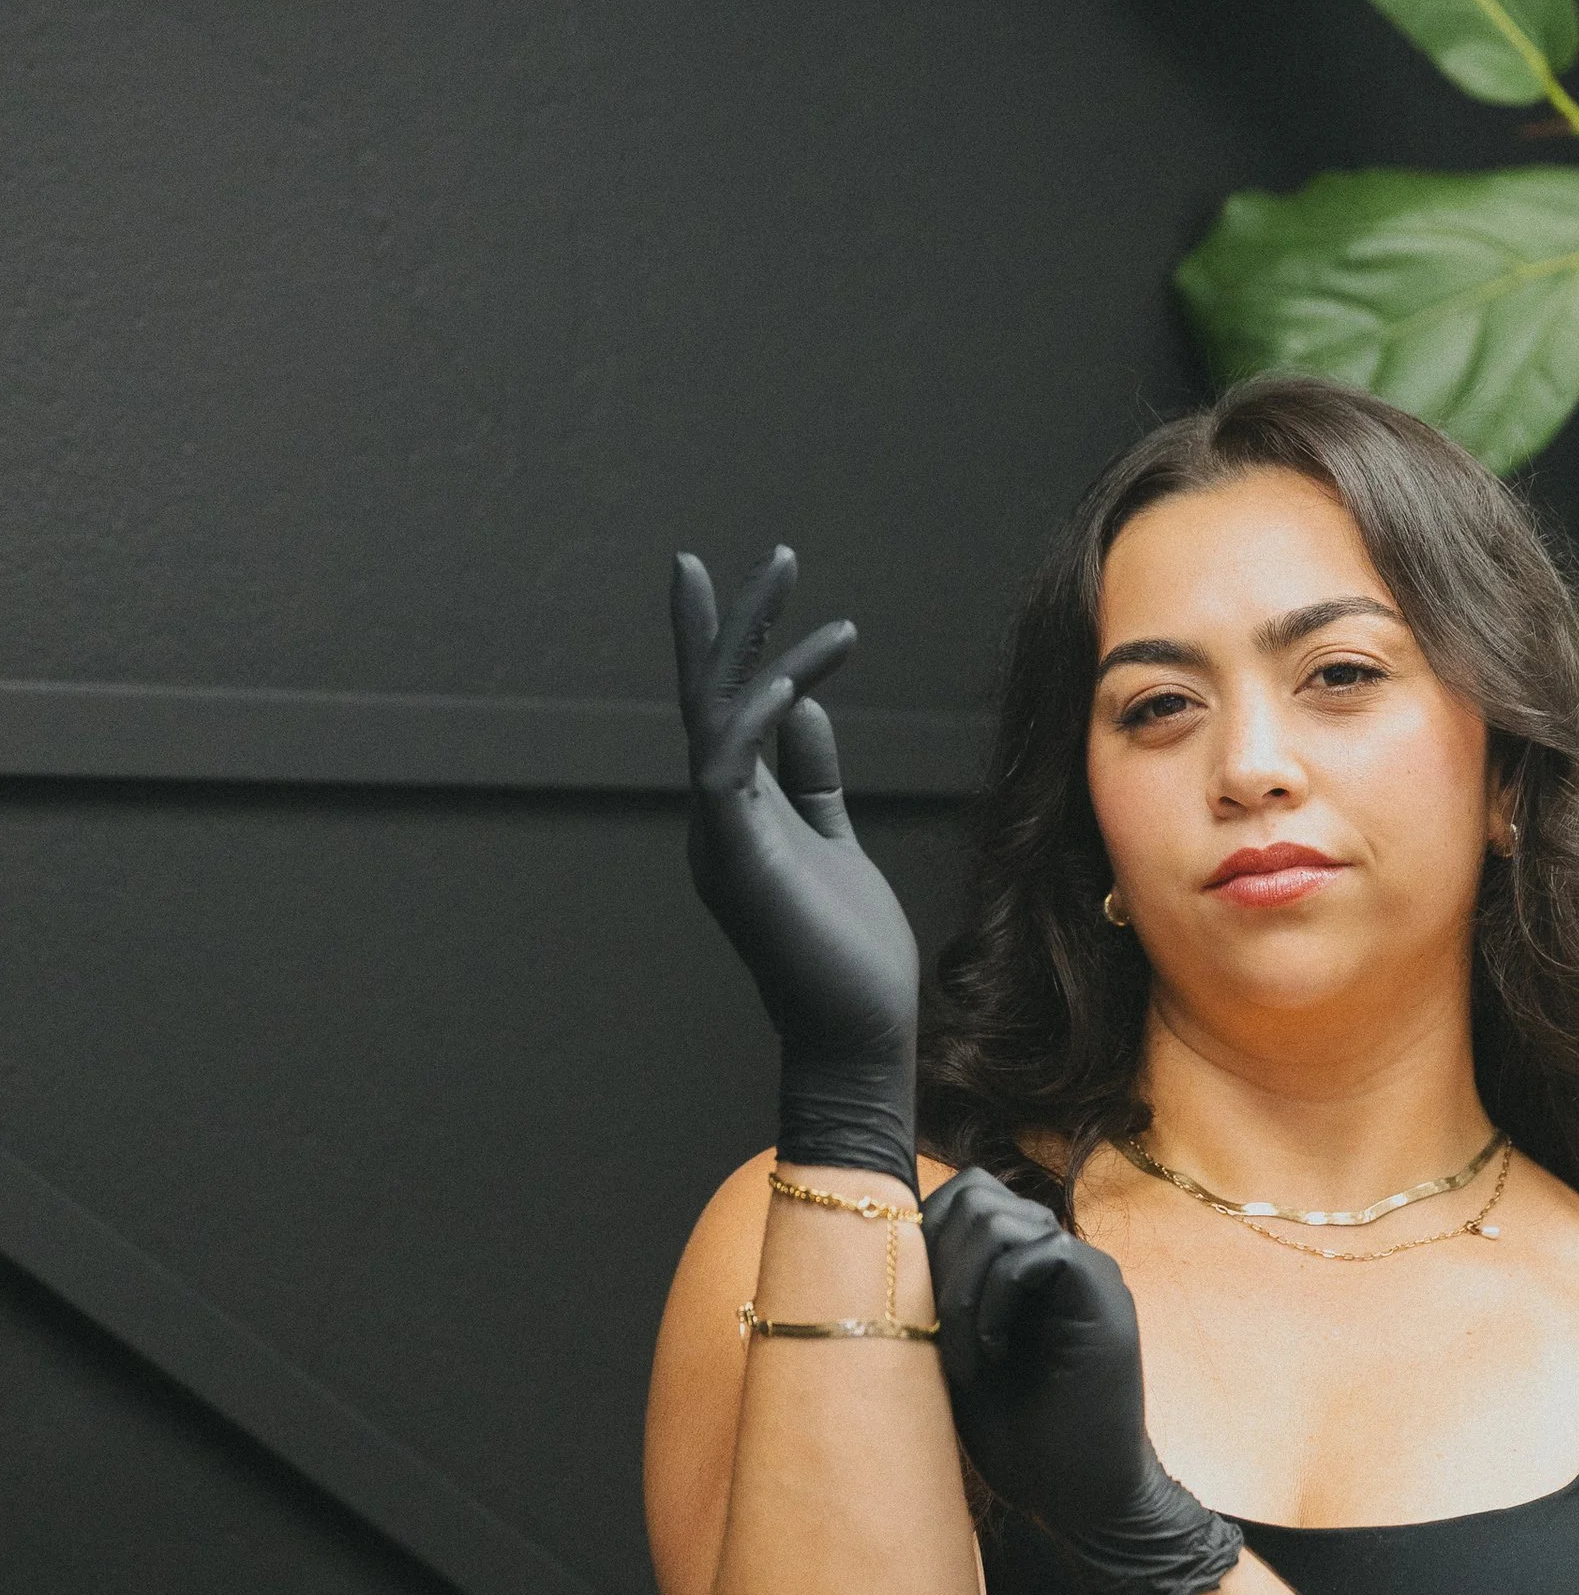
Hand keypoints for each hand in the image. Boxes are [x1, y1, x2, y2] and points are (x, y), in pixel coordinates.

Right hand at [670, 543, 921, 1179]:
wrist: (858, 1034)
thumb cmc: (849, 951)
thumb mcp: (834, 838)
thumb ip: (811, 776)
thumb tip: (800, 704)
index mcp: (739, 813)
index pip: (724, 716)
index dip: (728, 650)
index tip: (745, 585)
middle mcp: (718, 818)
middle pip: (704, 702)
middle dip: (714, 626)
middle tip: (717, 559)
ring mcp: (721, 836)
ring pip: (713, 716)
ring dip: (746, 641)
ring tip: (783, 576)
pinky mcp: (739, 856)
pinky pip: (731, 764)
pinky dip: (759, 711)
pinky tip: (800, 670)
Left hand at [921, 1169, 1241, 1594]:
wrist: (1079, 1500)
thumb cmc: (1016, 1441)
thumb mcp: (954, 1359)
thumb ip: (936, 1301)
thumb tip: (876, 1252)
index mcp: (1022, 1265)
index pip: (965, 1196)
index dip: (924, 1235)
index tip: (910, 1310)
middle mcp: (1057, 1256)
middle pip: (978, 1194)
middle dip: (938, 1260)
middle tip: (933, 1334)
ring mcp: (1085, 1271)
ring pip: (1004, 1219)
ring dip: (964, 1289)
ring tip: (963, 1359)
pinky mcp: (1104, 1297)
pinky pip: (1041, 1253)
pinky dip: (999, 1300)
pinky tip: (991, 1356)